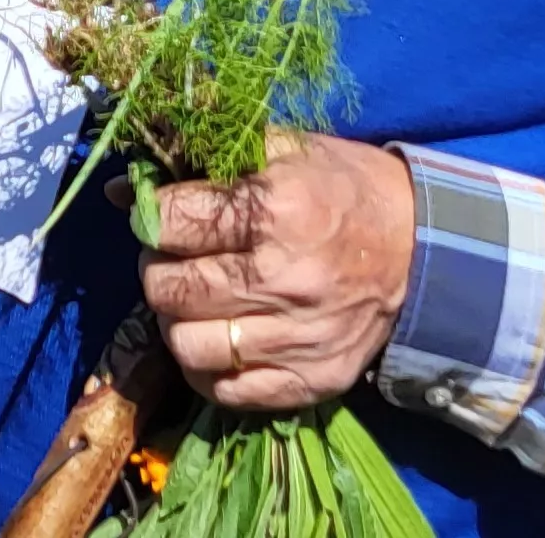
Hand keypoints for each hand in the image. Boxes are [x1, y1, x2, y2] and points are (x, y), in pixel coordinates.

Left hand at [129, 134, 416, 411]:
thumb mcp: (282, 152)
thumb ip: (201, 162)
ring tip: (194, 299)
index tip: (164, 214)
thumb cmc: (343, 189)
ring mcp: (297, 338)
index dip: (153, 215)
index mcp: (276, 211)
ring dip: (176, 319)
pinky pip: (225, 391)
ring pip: (185, 343)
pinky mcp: (311, 380)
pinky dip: (207, 369)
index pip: (168, 220)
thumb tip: (119, 190)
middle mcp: (284, 280)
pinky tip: (218, 337)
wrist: (424, 250)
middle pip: (167, 286)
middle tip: (177, 256)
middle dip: (158, 266)